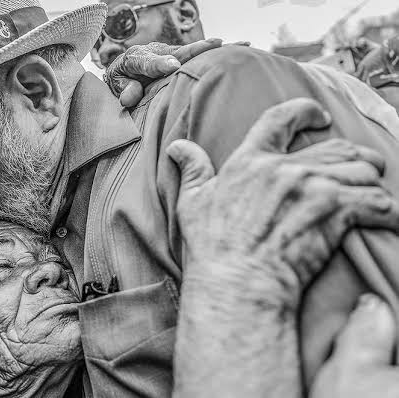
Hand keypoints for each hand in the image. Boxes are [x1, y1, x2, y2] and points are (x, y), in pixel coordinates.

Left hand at [104, 39, 250, 106]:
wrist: (122, 72)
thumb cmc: (120, 82)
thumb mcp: (115, 86)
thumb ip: (123, 90)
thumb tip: (131, 95)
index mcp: (136, 59)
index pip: (148, 62)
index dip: (160, 63)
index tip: (173, 66)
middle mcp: (156, 52)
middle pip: (177, 51)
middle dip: (197, 49)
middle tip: (215, 44)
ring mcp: (170, 53)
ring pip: (192, 51)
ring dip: (214, 48)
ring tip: (239, 44)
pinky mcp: (180, 57)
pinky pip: (198, 55)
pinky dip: (217, 52)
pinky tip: (239, 49)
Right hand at [171, 98, 398, 397]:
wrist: (237, 282)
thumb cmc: (213, 248)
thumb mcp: (192, 203)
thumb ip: (192, 170)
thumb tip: (178, 147)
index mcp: (250, 161)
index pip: (281, 119)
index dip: (305, 111)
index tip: (320, 116)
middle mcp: (283, 167)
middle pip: (337, 146)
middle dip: (355, 158)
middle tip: (361, 172)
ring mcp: (312, 186)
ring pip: (363, 170)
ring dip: (371, 184)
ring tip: (369, 199)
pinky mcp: (336, 210)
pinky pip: (378, 200)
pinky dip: (385, 210)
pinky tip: (381, 219)